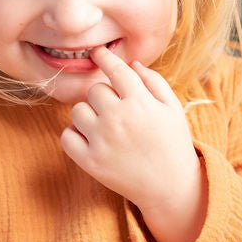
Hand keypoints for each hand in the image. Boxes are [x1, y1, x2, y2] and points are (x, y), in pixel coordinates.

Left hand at [60, 46, 206, 241]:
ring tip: (104, 126)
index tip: (97, 53)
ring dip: (88, 114)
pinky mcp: (90, 162)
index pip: (115, 70)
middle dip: (104, 95)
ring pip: (77, 111)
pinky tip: (91, 139)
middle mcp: (118, 119)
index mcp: (140, 103)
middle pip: (94, 90)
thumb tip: (132, 63)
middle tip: (116, 109)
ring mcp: (102, 141)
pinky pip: (67, 136)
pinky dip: (75, 135)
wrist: (171, 188)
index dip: (104, 57)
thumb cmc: (173, 144)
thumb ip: (154, 82)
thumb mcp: (173, 109)